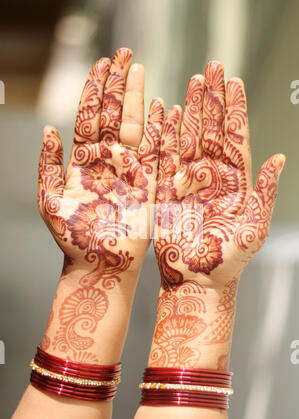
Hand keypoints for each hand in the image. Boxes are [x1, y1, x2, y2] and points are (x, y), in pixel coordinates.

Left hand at [38, 48, 163, 361]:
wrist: (101, 265)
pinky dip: (161, 130)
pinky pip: (156, 151)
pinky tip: (164, 108)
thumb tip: (48, 130)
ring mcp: (128, 170)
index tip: (101, 65)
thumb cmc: (74, 240)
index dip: (94, 91)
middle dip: (117, 84)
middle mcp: (106, 161)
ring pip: (134, 126)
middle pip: (113, 114)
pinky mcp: (147, 183)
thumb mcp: (52, 202)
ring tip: (139, 71)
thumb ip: (49, 165)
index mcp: (83, 162)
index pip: (89, 117)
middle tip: (124, 55)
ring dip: (137, 98)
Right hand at [150, 61, 284, 368]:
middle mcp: (213, 175)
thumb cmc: (228, 260)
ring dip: (191, 109)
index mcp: (236, 181)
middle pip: (212, 128)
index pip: (235, 136)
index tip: (234, 82)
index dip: (234, 109)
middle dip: (213, 98)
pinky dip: (165, 134)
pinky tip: (166, 113)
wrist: (198, 278)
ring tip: (194, 81)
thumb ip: (265, 193)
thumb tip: (280, 158)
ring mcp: (189, 180)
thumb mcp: (253, 228)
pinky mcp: (168, 190)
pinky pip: (166, 156)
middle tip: (213, 68)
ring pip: (190, 136)